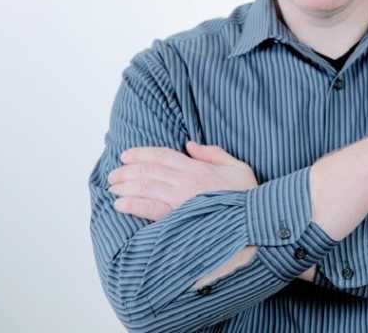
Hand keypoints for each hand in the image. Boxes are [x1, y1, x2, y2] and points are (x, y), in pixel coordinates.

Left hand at [108, 141, 257, 220]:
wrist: (255, 222)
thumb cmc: (248, 197)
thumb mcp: (238, 168)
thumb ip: (214, 154)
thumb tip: (190, 144)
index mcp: (198, 168)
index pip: (163, 156)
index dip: (142, 154)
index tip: (126, 155)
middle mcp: (187, 182)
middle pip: (149, 171)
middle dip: (127, 171)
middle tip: (113, 174)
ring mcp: (181, 201)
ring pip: (145, 188)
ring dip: (125, 186)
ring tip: (112, 188)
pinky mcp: (179, 220)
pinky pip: (151, 210)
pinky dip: (133, 205)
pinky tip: (120, 204)